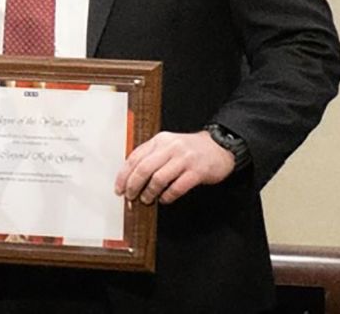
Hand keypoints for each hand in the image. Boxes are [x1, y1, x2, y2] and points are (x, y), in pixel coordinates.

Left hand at [114, 131, 234, 204]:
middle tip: (130, 197)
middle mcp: (170, 147)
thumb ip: (152, 156)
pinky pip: (177, 187)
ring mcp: (184, 159)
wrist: (219, 147)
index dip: (124, 175)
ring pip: (159, 178)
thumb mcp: (169, 145)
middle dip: (133, 185)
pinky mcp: (197, 171)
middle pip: (144, 168)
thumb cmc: (191, 150)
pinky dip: (167, 196)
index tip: (119, 188)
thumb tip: (130, 176)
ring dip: (149, 192)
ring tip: (147, 199)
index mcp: (160, 140)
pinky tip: (164, 199)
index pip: (135, 157)